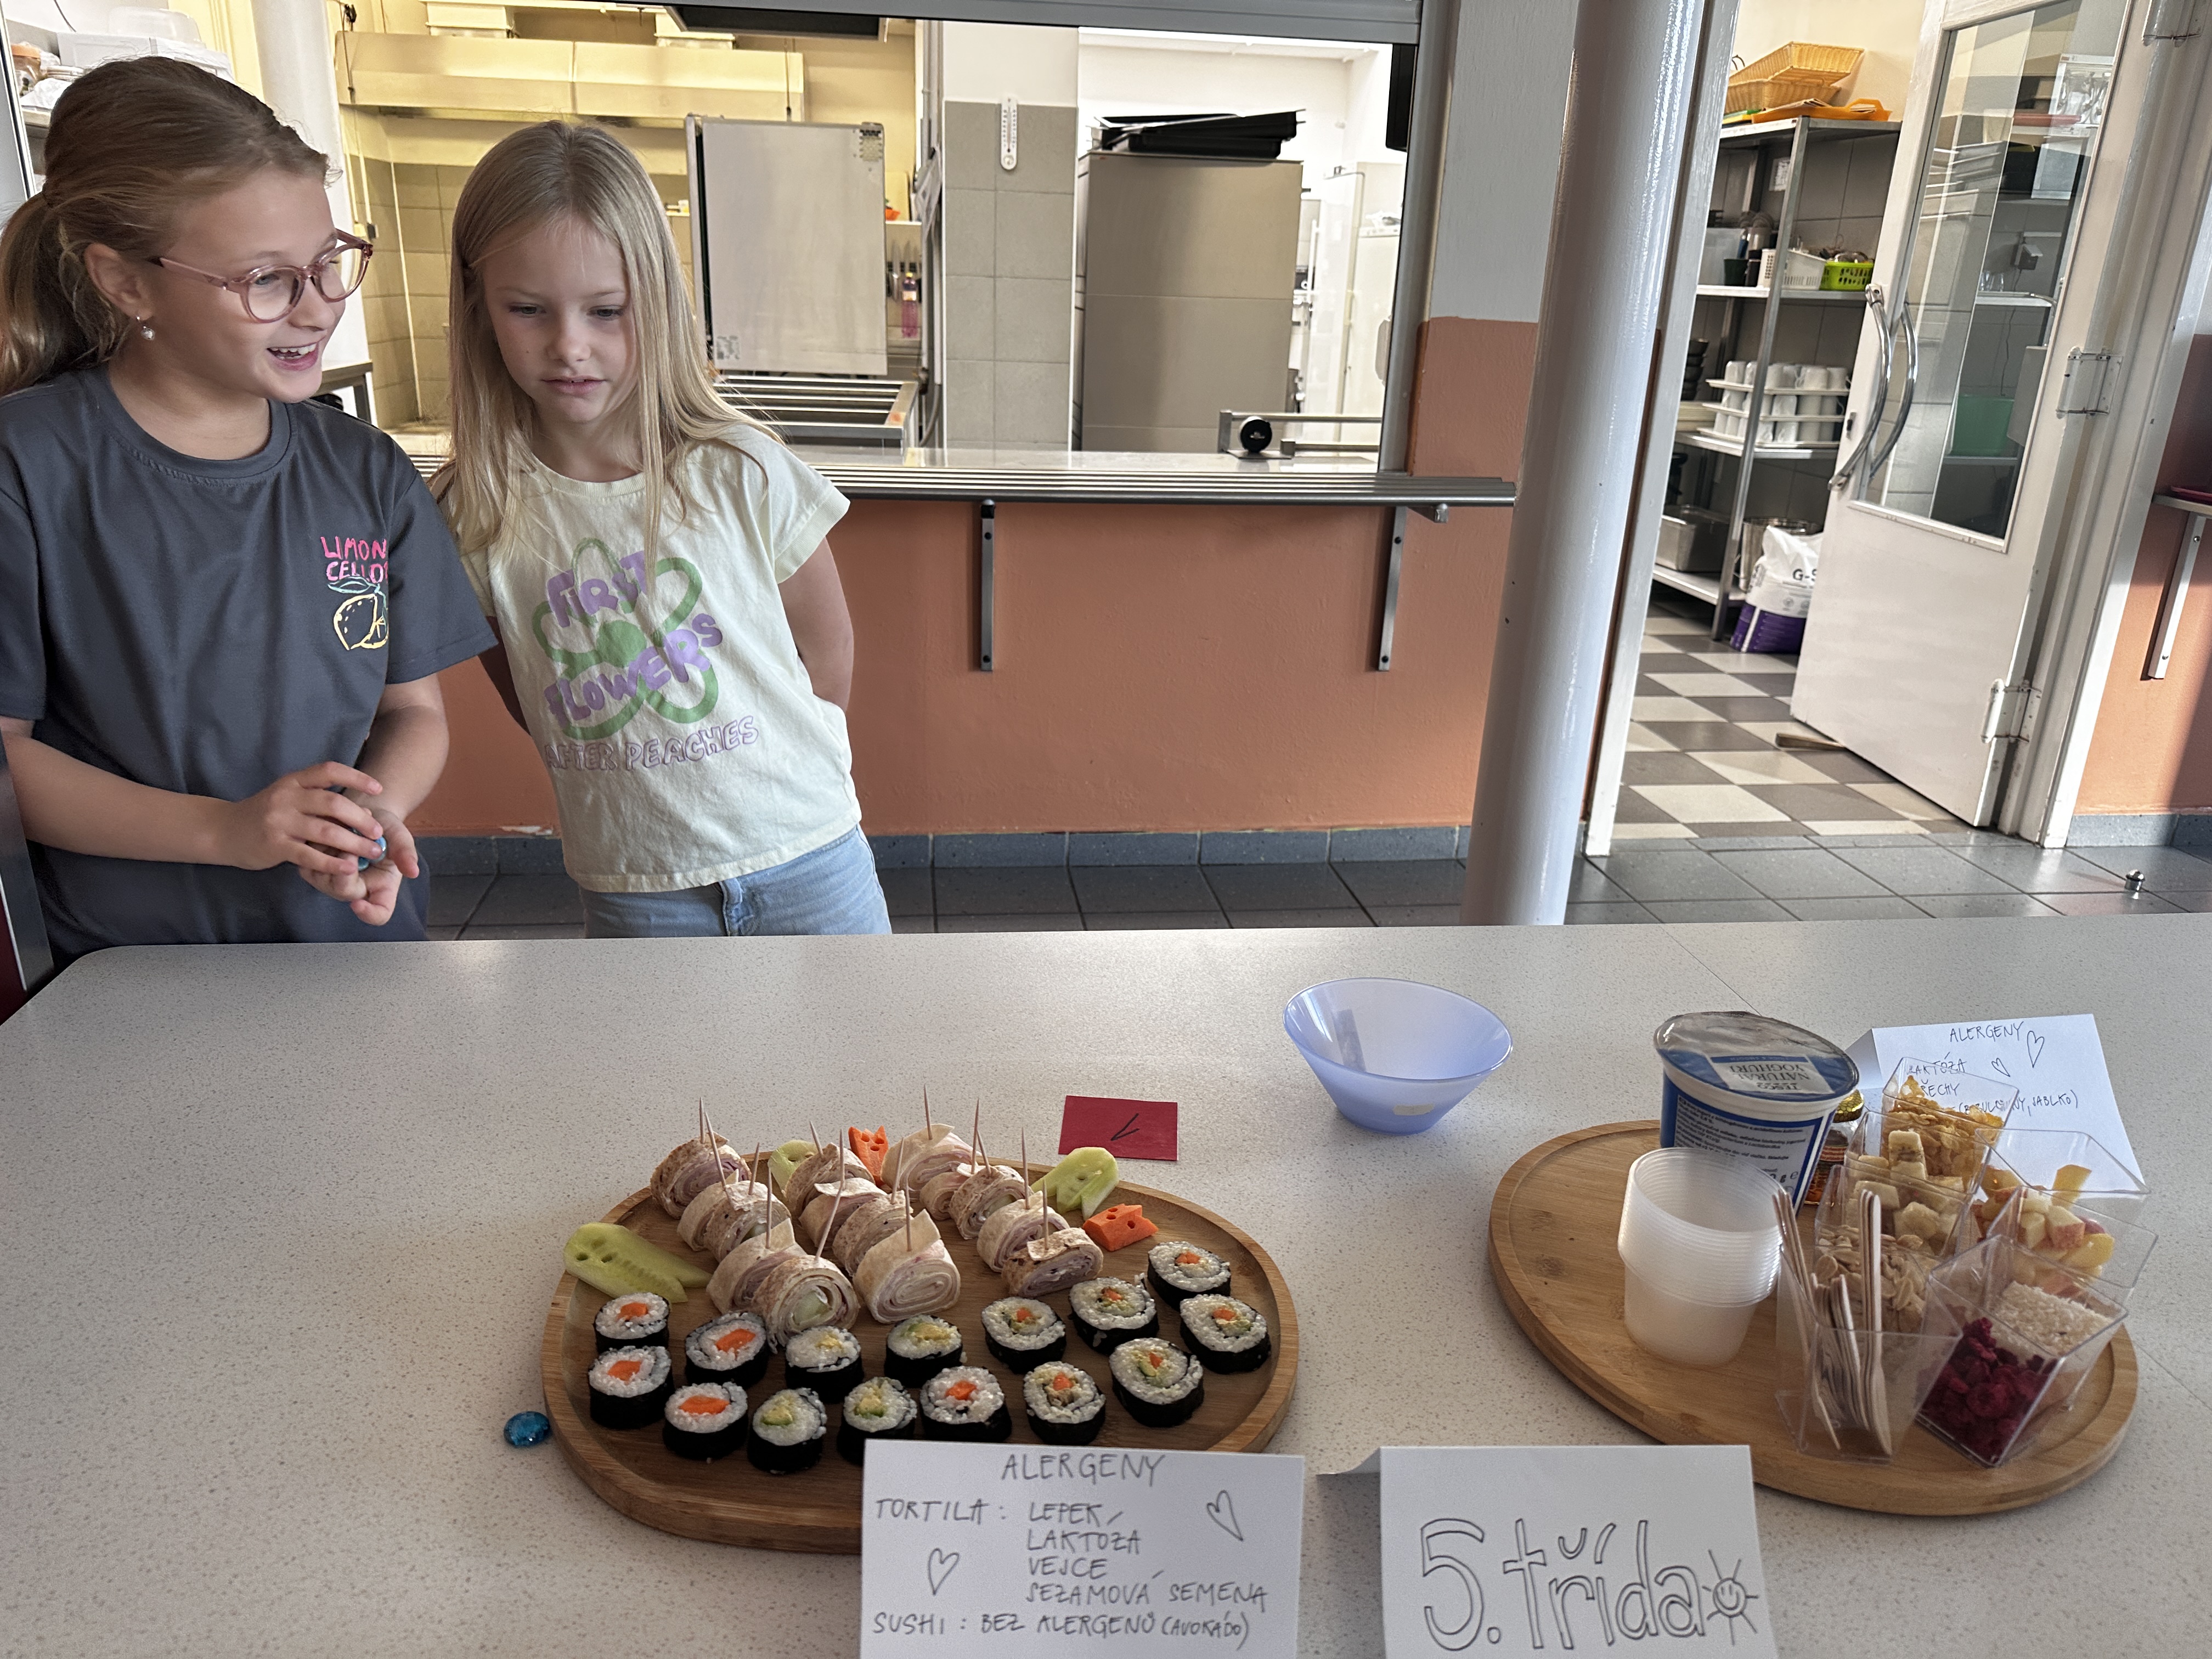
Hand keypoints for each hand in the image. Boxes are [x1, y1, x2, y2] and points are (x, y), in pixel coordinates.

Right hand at [214, 763, 387, 875]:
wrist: (224, 831)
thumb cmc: (265, 815)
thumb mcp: (288, 798)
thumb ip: (317, 800)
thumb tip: (362, 811)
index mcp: (293, 782)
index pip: (328, 771)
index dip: (356, 777)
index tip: (378, 788)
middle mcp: (286, 797)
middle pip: (332, 802)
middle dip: (360, 818)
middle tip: (378, 832)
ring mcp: (279, 821)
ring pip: (325, 830)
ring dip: (354, 842)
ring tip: (373, 851)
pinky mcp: (274, 844)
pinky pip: (309, 854)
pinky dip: (331, 862)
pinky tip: (348, 868)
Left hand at [297, 804, 416, 926]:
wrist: (364, 814)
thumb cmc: (385, 829)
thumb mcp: (400, 837)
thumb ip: (405, 853)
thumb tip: (413, 872)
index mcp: (382, 889)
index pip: (378, 914)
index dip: (368, 913)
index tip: (358, 904)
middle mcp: (355, 891)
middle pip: (343, 891)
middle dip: (346, 866)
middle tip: (353, 845)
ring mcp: (331, 882)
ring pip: (323, 875)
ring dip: (334, 849)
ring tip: (347, 830)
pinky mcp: (313, 868)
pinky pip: (310, 861)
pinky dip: (320, 843)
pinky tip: (332, 831)